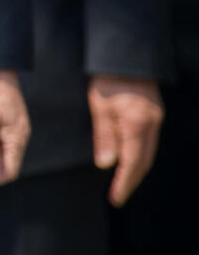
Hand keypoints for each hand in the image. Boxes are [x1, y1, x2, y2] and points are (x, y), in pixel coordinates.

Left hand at [89, 74, 163, 206]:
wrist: (126, 56)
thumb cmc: (108, 80)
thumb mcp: (99, 107)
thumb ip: (104, 136)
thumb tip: (107, 165)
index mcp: (138, 124)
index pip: (133, 163)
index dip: (125, 183)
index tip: (115, 198)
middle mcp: (152, 124)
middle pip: (145, 161)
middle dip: (132, 181)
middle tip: (118, 195)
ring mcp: (155, 118)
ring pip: (148, 152)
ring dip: (136, 170)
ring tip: (122, 183)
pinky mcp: (153, 113)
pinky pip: (148, 142)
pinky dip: (140, 155)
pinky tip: (129, 160)